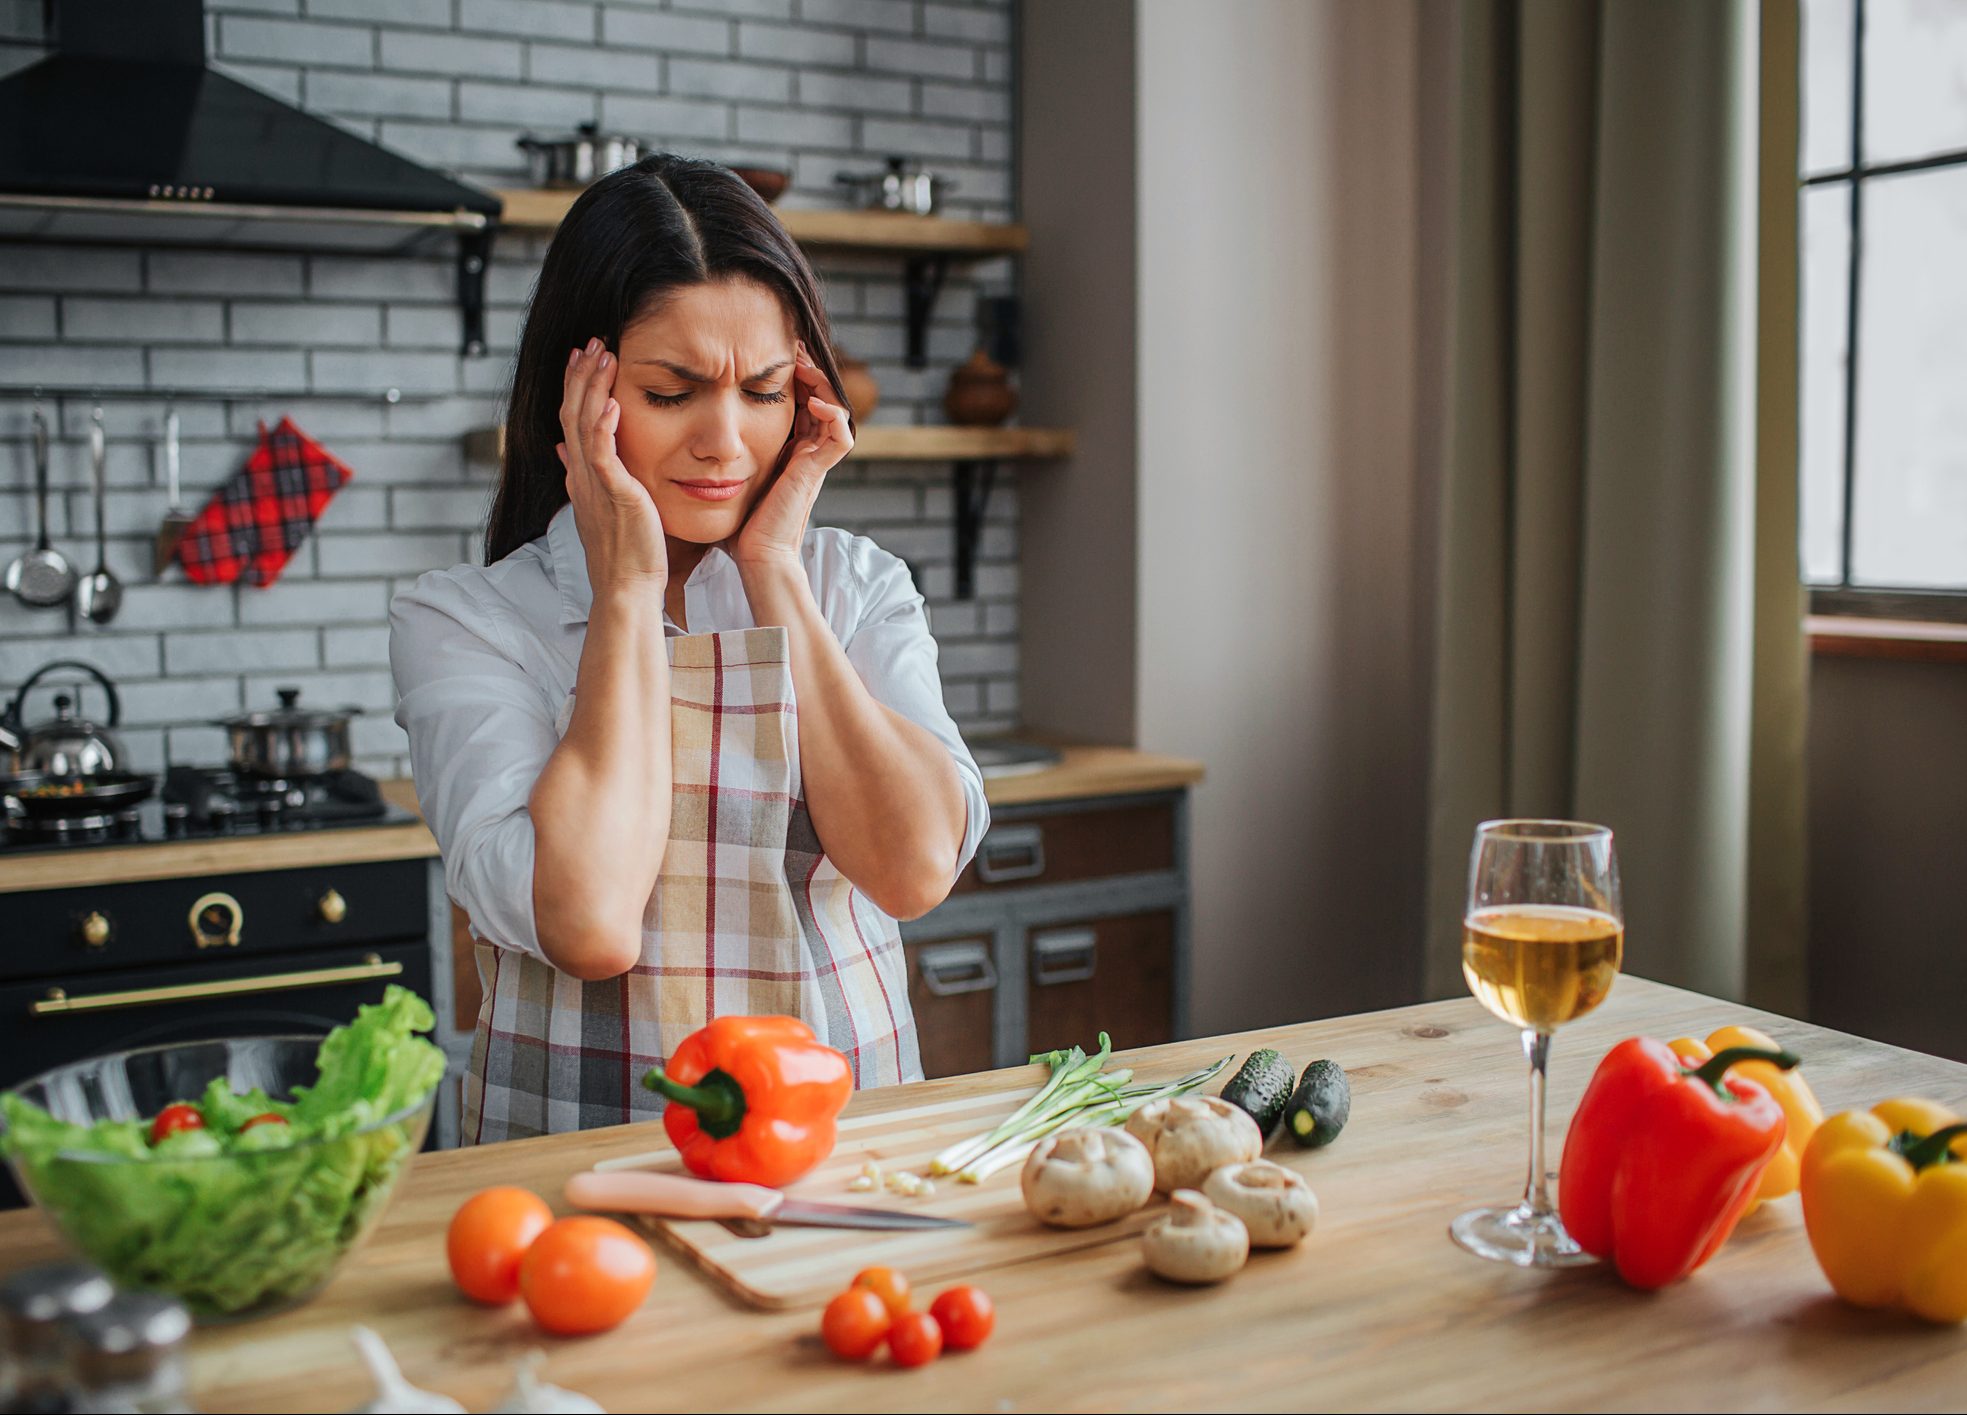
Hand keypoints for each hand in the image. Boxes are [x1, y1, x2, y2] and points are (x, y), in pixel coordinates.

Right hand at [558, 337, 666, 592]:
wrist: (627, 587)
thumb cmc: (624, 553)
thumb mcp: (600, 507)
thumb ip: (584, 476)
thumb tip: (564, 452)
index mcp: (580, 476)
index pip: (571, 421)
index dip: (575, 387)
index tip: (583, 357)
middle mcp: (580, 476)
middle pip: (571, 414)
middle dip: (580, 375)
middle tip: (593, 342)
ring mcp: (593, 484)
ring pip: (584, 425)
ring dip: (592, 387)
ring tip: (604, 355)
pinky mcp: (612, 495)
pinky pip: (602, 454)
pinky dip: (603, 426)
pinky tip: (611, 402)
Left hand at [734, 339, 853, 568]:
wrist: (756, 557)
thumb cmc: (740, 529)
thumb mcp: (726, 481)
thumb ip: (715, 462)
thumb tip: (684, 442)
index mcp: (788, 454)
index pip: (798, 405)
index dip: (790, 379)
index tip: (772, 356)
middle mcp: (806, 455)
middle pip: (820, 400)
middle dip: (808, 372)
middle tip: (792, 348)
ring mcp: (815, 463)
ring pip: (835, 410)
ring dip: (822, 384)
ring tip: (802, 364)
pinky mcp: (817, 472)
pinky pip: (840, 436)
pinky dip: (832, 413)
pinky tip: (810, 399)